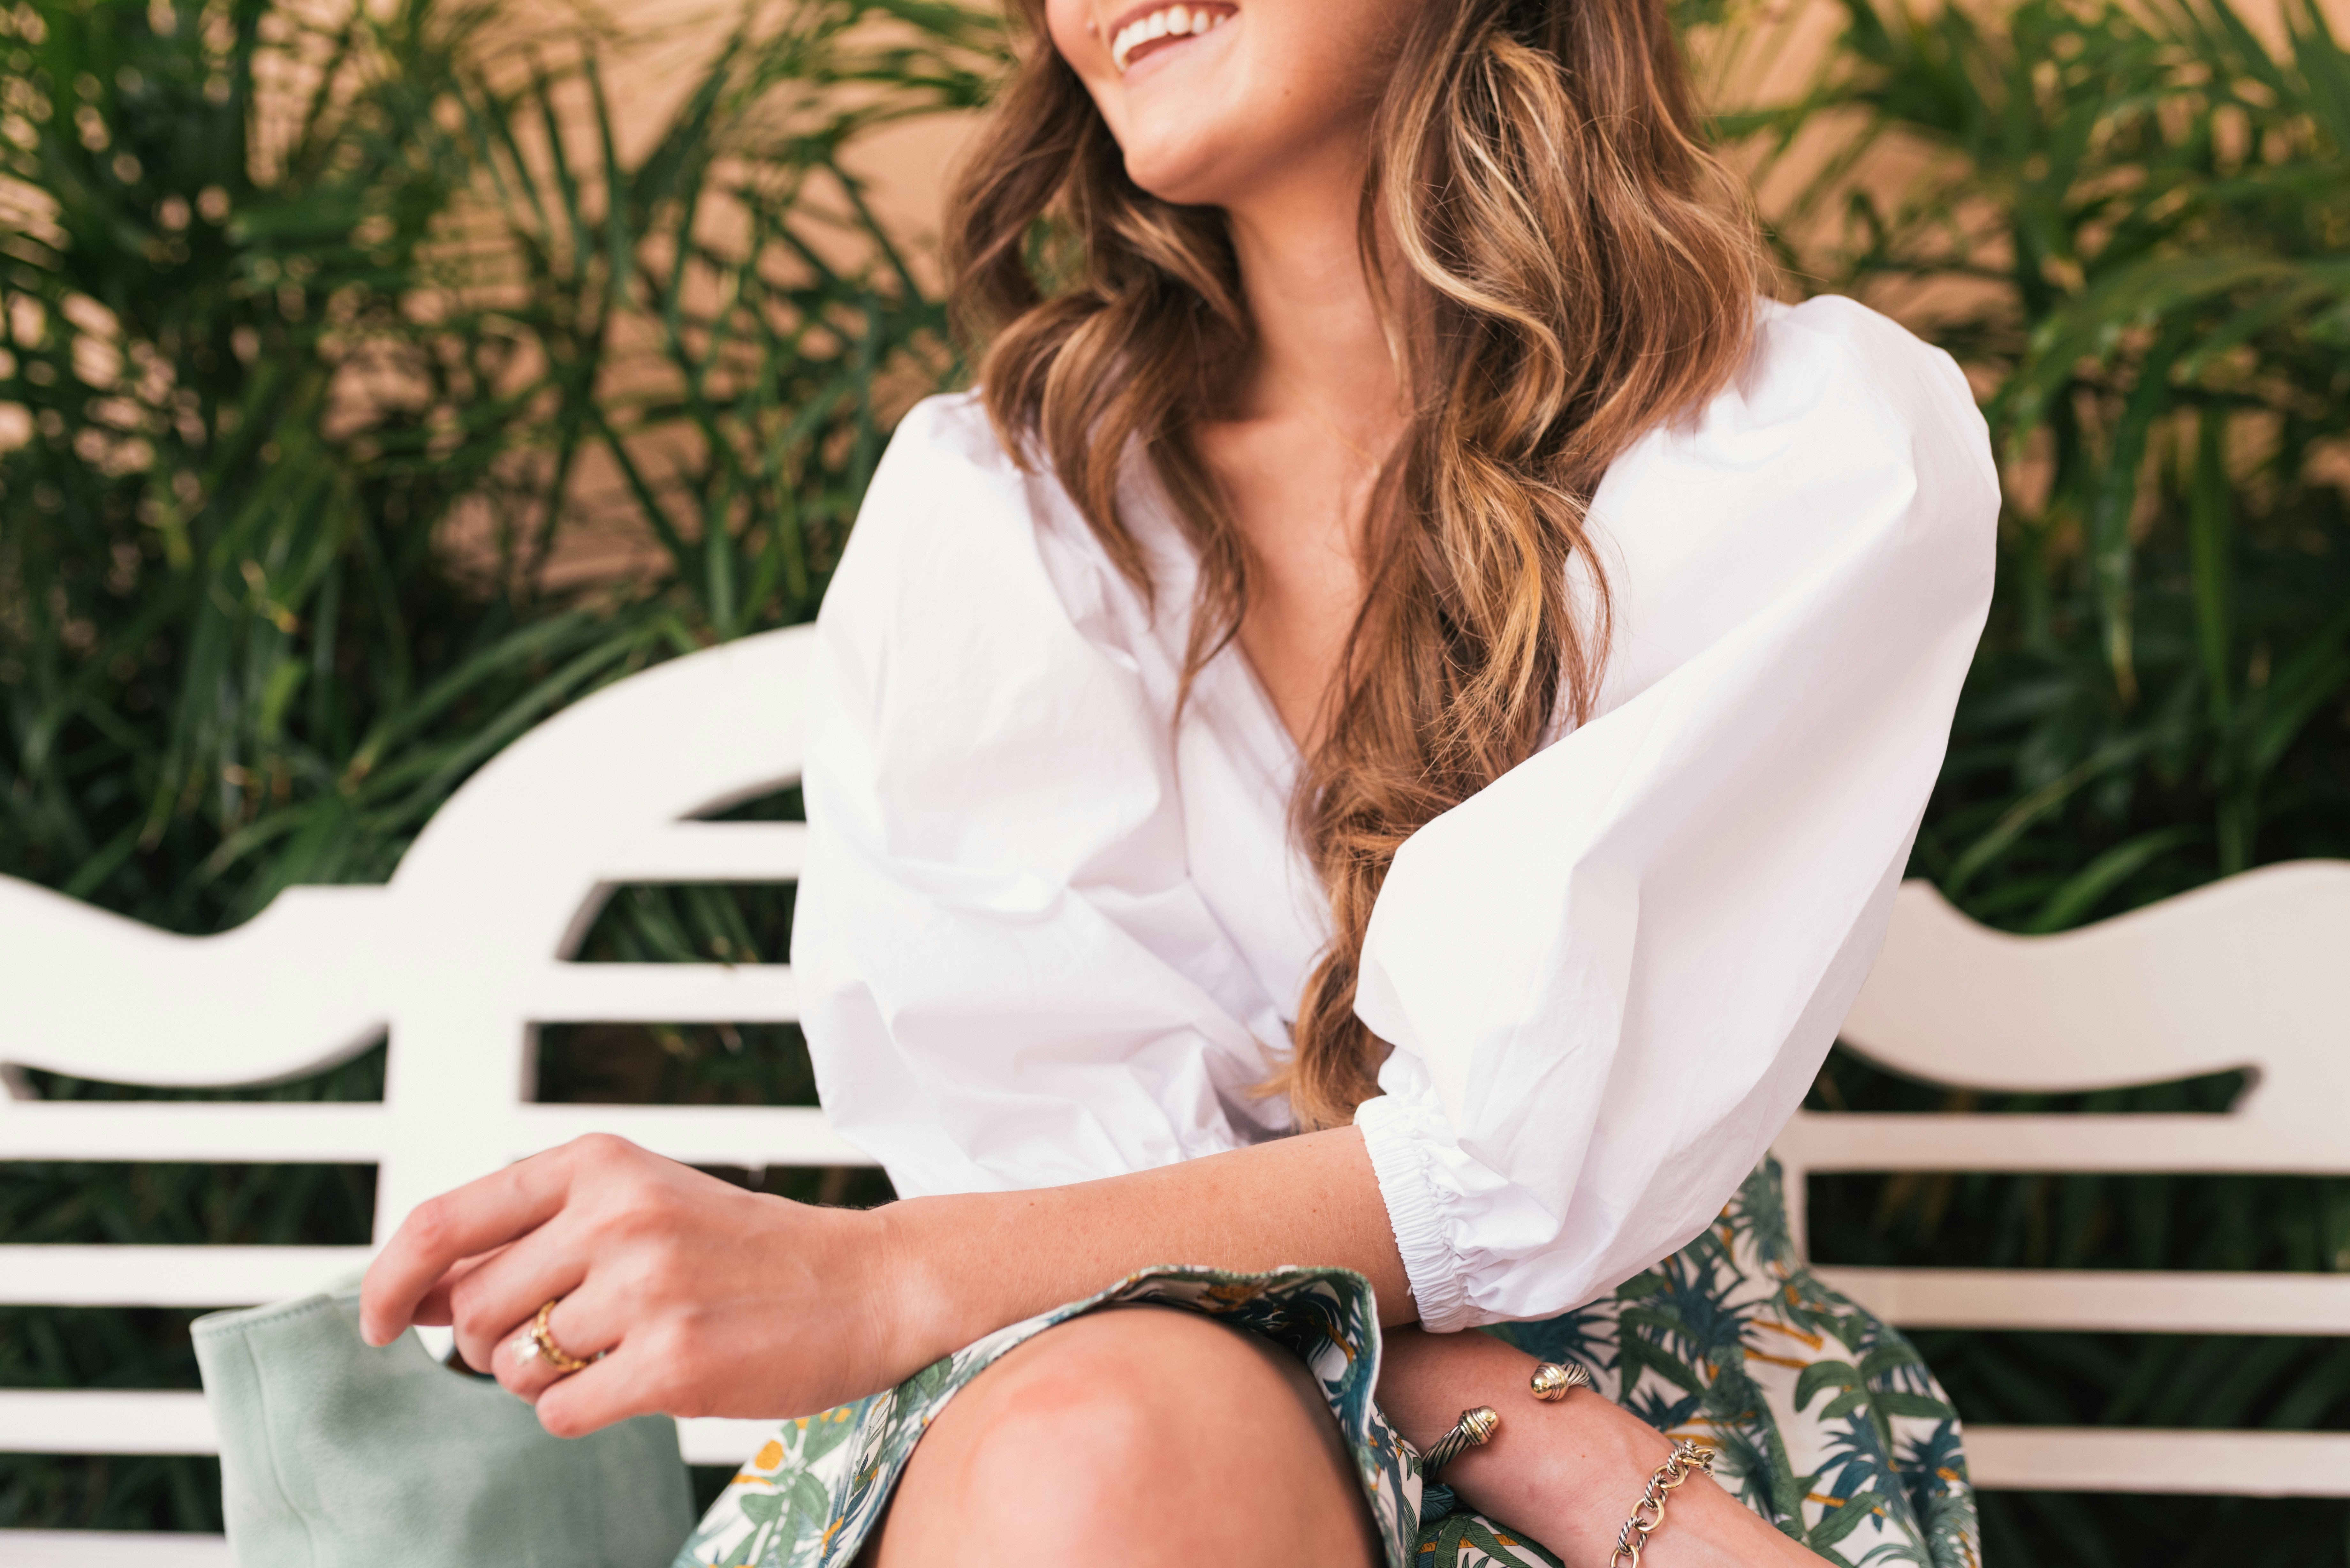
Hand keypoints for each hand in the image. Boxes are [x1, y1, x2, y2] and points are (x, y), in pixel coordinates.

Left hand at [359, 1134, 900, 1435]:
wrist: (864, 1283)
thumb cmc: (740, 1250)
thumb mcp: (638, 1202)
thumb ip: (533, 1232)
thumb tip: (418, 1293)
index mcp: (600, 1164)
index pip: (443, 1220)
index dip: (388, 1280)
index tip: (377, 1323)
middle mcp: (617, 1215)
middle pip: (472, 1308)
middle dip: (495, 1339)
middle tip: (567, 1334)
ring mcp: (646, 1290)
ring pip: (510, 1366)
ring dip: (543, 1377)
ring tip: (618, 1350)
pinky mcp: (671, 1363)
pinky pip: (558, 1413)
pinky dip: (580, 1412)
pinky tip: (639, 1382)